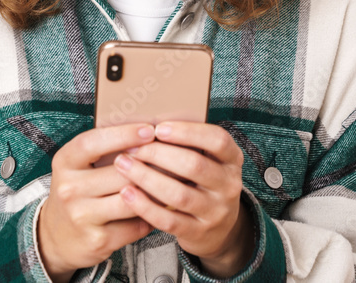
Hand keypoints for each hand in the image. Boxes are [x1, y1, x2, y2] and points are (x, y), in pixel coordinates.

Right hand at [37, 123, 157, 282]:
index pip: (93, 143)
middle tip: (173, 156)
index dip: (123, 134)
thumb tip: (146, 131)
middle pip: (120, 172)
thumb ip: (103, 149)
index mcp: (65, 163)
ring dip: (155, 191)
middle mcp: (70, 189)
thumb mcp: (78, 166)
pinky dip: (150, 216)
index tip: (148, 130)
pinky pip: (136, 225)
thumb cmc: (77, 193)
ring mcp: (82, 216)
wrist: (56, 238)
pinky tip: (157, 208)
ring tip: (172, 180)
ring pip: (132, 199)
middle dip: (150, 163)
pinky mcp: (98, 240)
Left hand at [112, 121, 254, 277]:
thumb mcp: (209, 161)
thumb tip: (149, 124)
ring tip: (124, 165)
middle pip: (194, 166)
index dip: (188, 132)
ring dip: (147, 178)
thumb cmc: (204, 183)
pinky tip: (128, 193)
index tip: (159, 128)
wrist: (219, 229)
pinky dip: (145, 206)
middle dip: (159, 154)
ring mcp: (215, 212)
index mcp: (232, 160)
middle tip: (133, 148)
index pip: (217, 140)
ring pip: (179, 194)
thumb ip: (190, 144)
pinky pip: (168, 220)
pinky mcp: (198, 232)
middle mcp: (229, 185)